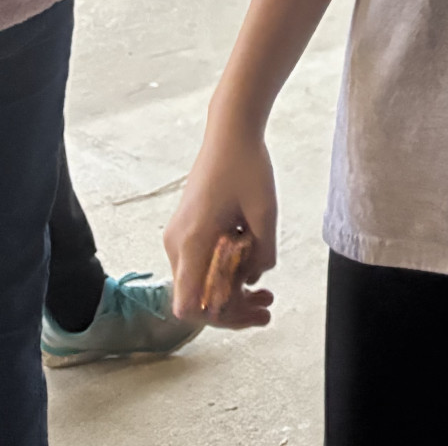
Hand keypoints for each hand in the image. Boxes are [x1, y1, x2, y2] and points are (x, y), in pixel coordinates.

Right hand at [164, 121, 277, 327]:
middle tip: (268, 311)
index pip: (190, 306)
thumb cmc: (247, 166)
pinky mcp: (186, 229)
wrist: (230, 130)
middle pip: (197, 298)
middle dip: (233, 310)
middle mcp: (177, 244)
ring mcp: (178, 237)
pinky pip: (200, 263)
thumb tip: (255, 279)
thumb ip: (262, 253)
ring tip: (266, 294)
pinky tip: (251, 269)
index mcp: (192, 242)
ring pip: (199, 281)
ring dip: (230, 292)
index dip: (220, 318)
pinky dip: (223, 272)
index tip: (252, 312)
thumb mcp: (266, 212)